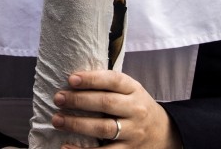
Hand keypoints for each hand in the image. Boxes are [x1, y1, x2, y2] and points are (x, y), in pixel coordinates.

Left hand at [51, 70, 181, 148]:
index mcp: (133, 89)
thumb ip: (108, 84)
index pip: (113, 80)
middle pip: (106, 103)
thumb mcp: (129, 90)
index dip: (92, 79)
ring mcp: (133, 132)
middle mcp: (135, 110)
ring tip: (57, 120)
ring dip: (77, 124)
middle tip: (58, 99)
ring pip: (104, 128)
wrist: (163, 132)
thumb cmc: (135, 106)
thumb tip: (72, 80)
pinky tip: (66, 146)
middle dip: (79, 100)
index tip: (71, 79)